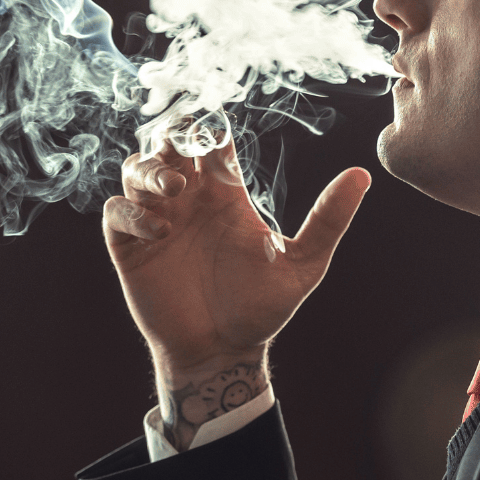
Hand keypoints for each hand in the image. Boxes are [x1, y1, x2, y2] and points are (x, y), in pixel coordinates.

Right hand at [102, 138, 370, 384]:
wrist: (224, 352)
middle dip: (171, 138)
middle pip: (167, 145)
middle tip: (188, 155)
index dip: (209, 127)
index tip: (218, 138)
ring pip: (135, 170)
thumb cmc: (262, 310)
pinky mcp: (132, 248)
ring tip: (174, 190)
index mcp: (226, 195)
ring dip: (149, 169)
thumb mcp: (302, 265)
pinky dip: (131, 211)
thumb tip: (363, 175)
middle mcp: (189, 202)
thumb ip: (328, 220)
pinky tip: (159, 229)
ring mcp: (157, 222)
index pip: (211, 140)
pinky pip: (116, 212)